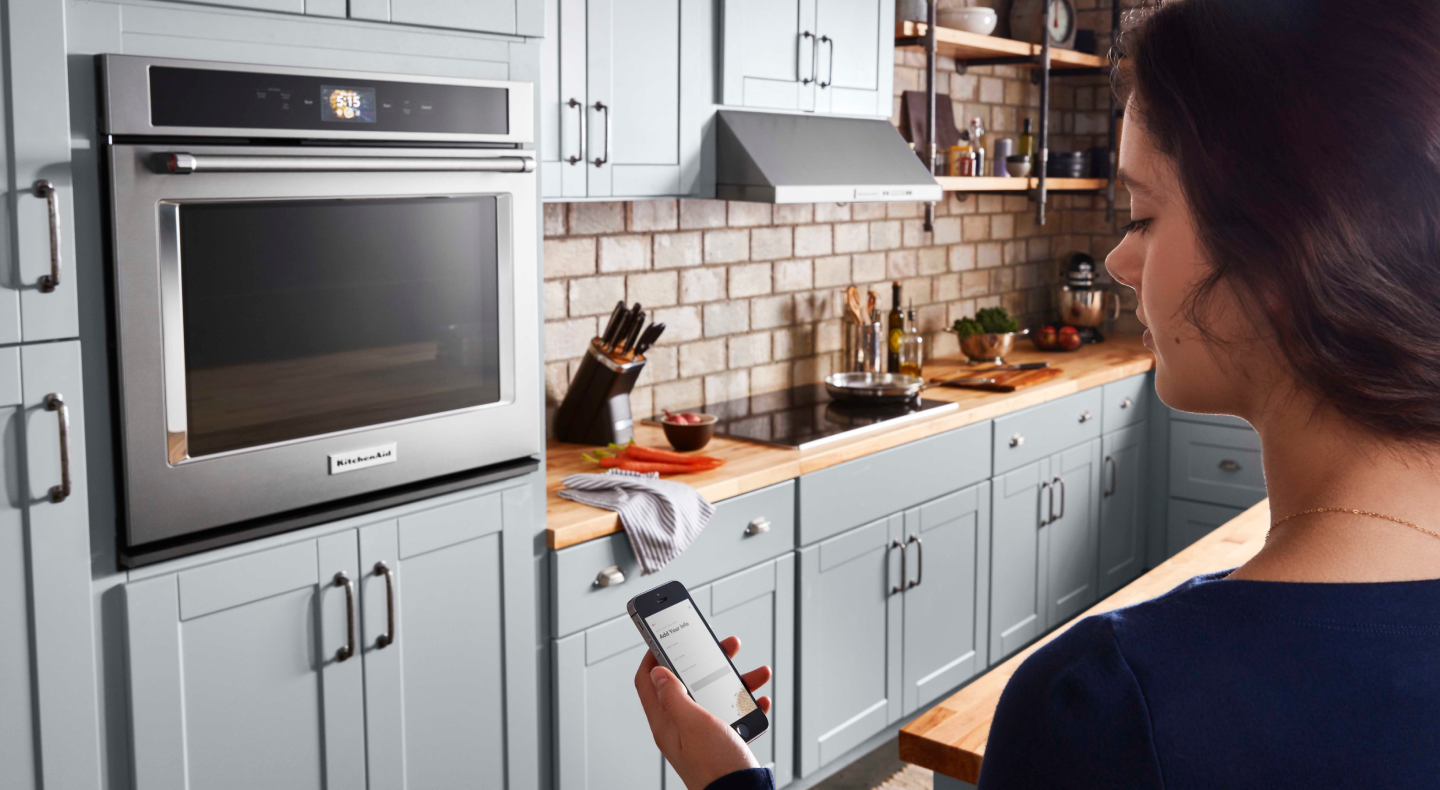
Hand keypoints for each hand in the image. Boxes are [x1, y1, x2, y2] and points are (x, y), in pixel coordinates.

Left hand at [634, 635, 772, 789]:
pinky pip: (733, 715)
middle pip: (687, 683)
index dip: (654, 656)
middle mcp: (681, 727)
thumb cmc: (715, 766)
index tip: (669, 638)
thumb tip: (657, 673)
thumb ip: (673, 696)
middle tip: (725, 647)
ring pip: (715, 696)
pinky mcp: (721, 742)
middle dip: (706, 662)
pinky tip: (759, 701)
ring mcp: (701, 735)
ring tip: (757, 673)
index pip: (648, 682)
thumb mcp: (693, 723)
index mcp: (666, 722)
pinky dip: (746, 704)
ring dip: (735, 682)